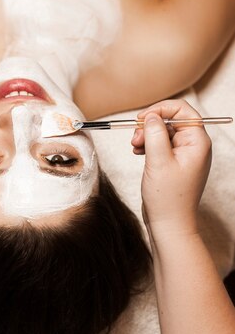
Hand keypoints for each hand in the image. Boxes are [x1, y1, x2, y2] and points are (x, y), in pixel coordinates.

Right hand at [131, 99, 211, 234]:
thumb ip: (154, 133)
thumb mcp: (158, 160)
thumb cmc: (168, 197)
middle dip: (150, 125)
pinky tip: (138, 152)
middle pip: (172, 120)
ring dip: (147, 135)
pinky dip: (148, 145)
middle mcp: (194, 146)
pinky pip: (161, 144)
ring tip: (135, 147)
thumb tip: (151, 115)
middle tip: (135, 137)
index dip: (161, 109)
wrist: (169, 224)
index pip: (183, 111)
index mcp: (197, 142)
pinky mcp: (174, 163)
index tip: (142, 118)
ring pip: (164, 132)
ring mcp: (184, 155)